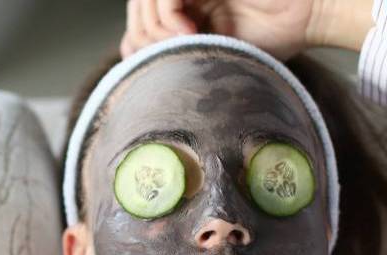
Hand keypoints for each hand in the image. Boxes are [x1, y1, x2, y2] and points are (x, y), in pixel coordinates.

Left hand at [120, 0, 372, 59]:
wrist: (309, 18)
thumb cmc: (270, 41)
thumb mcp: (210, 55)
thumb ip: (172, 52)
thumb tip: (129, 53)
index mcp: (182, 12)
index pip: (134, 25)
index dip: (136, 44)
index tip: (157, 65)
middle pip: (136, 11)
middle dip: (143, 38)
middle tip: (169, 55)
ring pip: (145, 2)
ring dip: (155, 29)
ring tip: (183, 44)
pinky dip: (168, 16)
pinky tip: (190, 32)